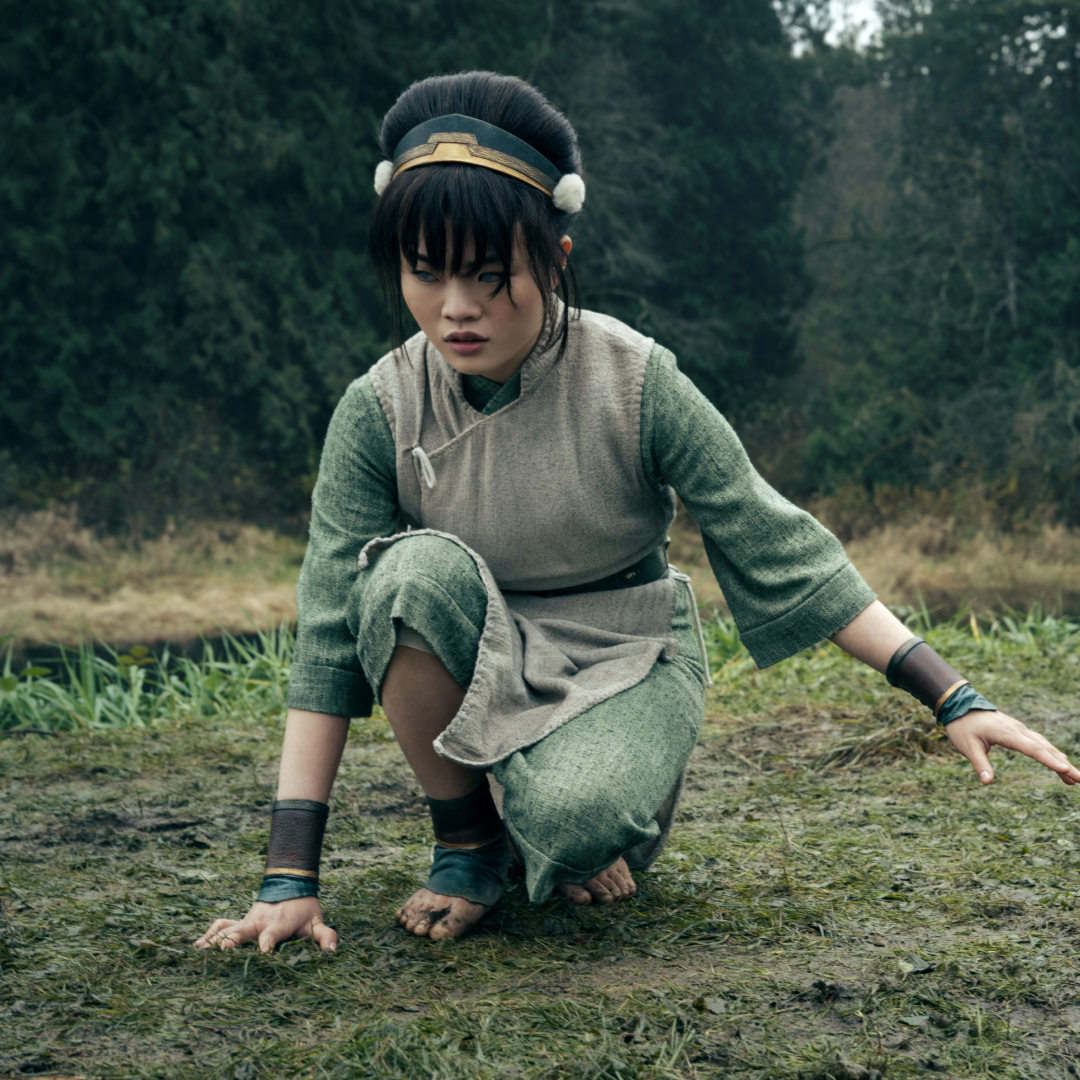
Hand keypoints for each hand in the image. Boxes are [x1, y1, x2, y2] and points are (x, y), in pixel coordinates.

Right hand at [195, 896, 336, 952]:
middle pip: (243, 931)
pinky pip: (220, 926)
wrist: (289, 883)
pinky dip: (208, 935)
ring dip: (214, 940)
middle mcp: (259, 922)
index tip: (263, 952)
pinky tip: (195, 948)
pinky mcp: (238, 921)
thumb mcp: (317, 921)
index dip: (268, 942)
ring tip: (199, 955)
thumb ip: (326, 935)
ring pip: (227, 928)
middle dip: (233, 941)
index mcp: (279, 924)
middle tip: (222, 952)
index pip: (273, 934)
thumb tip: (331, 951)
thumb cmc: (303, 909)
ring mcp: (246, 921)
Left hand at [944, 709, 1079, 785]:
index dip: (1048, 761)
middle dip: (1063, 765)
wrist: (959, 704)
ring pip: (1044, 746)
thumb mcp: (967, 747)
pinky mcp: (1018, 731)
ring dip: (1060, 761)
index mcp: (1007, 733)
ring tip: (1074, 779)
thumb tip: (987, 782)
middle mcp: (1018, 730)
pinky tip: (1060, 762)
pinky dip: (1051, 754)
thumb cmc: (962, 726)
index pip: (1032, 749)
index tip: (1065, 769)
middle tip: (1079, 780)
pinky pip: (1039, 743)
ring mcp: (1019, 729)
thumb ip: (979, 764)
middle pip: (1044, 748)